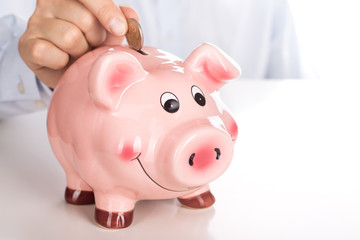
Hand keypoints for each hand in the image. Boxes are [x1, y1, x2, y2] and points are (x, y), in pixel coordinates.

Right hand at [18, 0, 138, 88]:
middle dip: (96, 39)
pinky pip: (49, 53)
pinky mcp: (26, 44)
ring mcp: (36, 22)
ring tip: (78, 54)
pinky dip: (61, 62)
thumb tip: (131, 16)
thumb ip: (120, 20)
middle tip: (92, 45)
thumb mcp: (108, 31)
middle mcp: (50, 3)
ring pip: (69, 37)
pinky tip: (62, 61)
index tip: (119, 29)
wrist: (69, 70)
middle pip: (85, 20)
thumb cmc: (90, 45)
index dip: (106, 11)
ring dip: (80, 53)